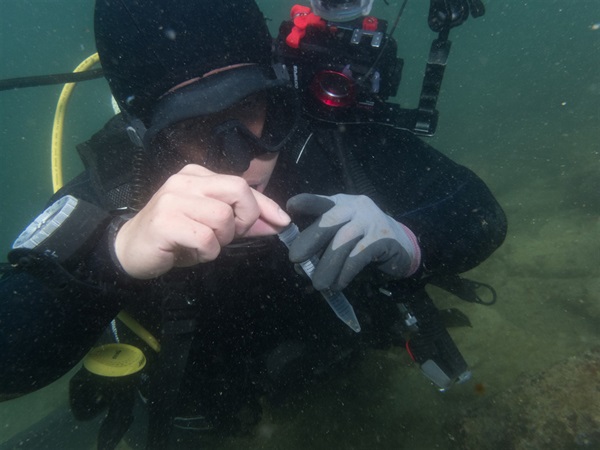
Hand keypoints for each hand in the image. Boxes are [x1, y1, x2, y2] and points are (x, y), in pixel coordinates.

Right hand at [115, 164, 290, 278]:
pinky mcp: (165, 221)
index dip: (267, 205)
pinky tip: (192, 252)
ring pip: (223, 217)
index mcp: (198, 175)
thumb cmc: (174, 237)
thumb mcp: (212, 227)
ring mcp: (173, 198)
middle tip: (230, 235)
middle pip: (238, 190)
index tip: (282, 221)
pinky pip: (206, 239)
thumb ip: (242, 223)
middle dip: (245, 217)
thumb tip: (275, 224)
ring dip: (221, 240)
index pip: (242, 185)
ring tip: (203, 245)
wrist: (129, 249)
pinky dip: (207, 252)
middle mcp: (185, 180)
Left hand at [286, 193, 420, 290]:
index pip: (321, 201)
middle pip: (329, 220)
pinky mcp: (383, 238)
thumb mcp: (341, 237)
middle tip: (294, 258)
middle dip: (310, 239)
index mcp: (341, 204)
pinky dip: (345, 272)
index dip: (306, 203)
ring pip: (343, 241)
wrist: (401, 247)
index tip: (290, 206)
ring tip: (318, 283)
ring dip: (328, 264)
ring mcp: (370, 221)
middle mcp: (355, 207)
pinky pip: (359, 256)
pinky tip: (338, 284)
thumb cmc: (363, 242)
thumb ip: (321, 246)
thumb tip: (299, 266)